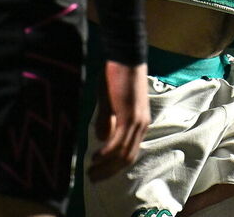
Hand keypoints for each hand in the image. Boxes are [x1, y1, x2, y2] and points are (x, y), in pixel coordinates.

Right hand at [89, 60, 148, 180]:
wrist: (125, 55)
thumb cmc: (117, 74)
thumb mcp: (111, 101)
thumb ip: (108, 119)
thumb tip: (102, 139)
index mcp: (140, 122)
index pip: (129, 152)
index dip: (115, 166)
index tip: (100, 174)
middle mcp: (142, 125)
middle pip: (127, 157)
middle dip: (109, 171)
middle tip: (93, 179)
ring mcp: (137, 121)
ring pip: (123, 153)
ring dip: (106, 166)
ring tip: (91, 172)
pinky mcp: (130, 115)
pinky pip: (118, 141)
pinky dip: (106, 152)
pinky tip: (95, 158)